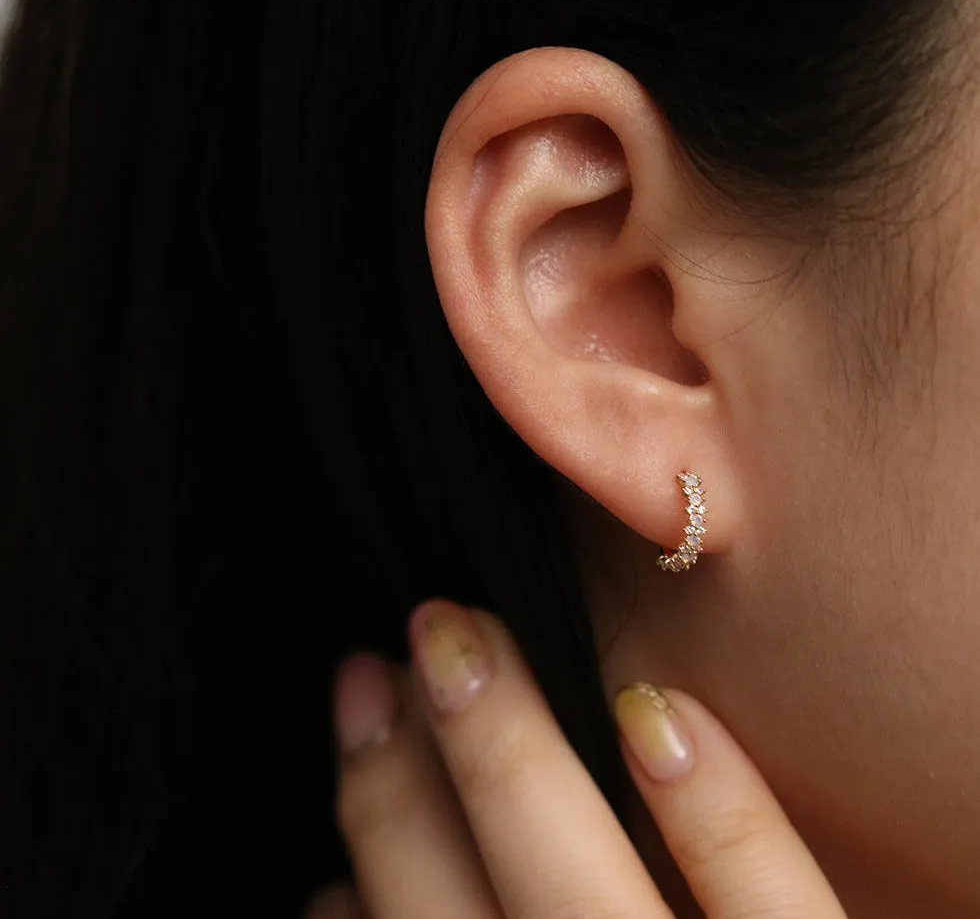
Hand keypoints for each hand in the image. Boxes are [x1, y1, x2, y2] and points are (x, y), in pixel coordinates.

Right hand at [312, 599, 846, 918]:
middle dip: (400, 769)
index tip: (363, 702)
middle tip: (401, 638)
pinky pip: (769, 907)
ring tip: (471, 632)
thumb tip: (338, 893)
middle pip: (455, 910)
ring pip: (577, 891)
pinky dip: (712, 812)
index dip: (374, 811)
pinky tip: (658, 709)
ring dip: (507, 752)